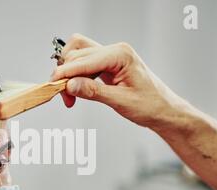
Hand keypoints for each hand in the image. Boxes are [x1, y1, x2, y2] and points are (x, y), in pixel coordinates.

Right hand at [51, 33, 186, 128]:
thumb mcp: (120, 101)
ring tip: (70, 95)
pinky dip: (76, 76)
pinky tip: (77, 90)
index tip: (52, 86)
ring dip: (69, 74)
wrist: (164, 110)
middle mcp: (115, 51)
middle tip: (66, 99)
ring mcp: (111, 56)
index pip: (84, 59)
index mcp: (120, 55)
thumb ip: (93, 92)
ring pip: (77, 55)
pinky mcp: (107, 64)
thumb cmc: (150, 105)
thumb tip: (70, 85)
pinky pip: (84, 64)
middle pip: (77, 54)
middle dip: (66, 76)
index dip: (65, 73)